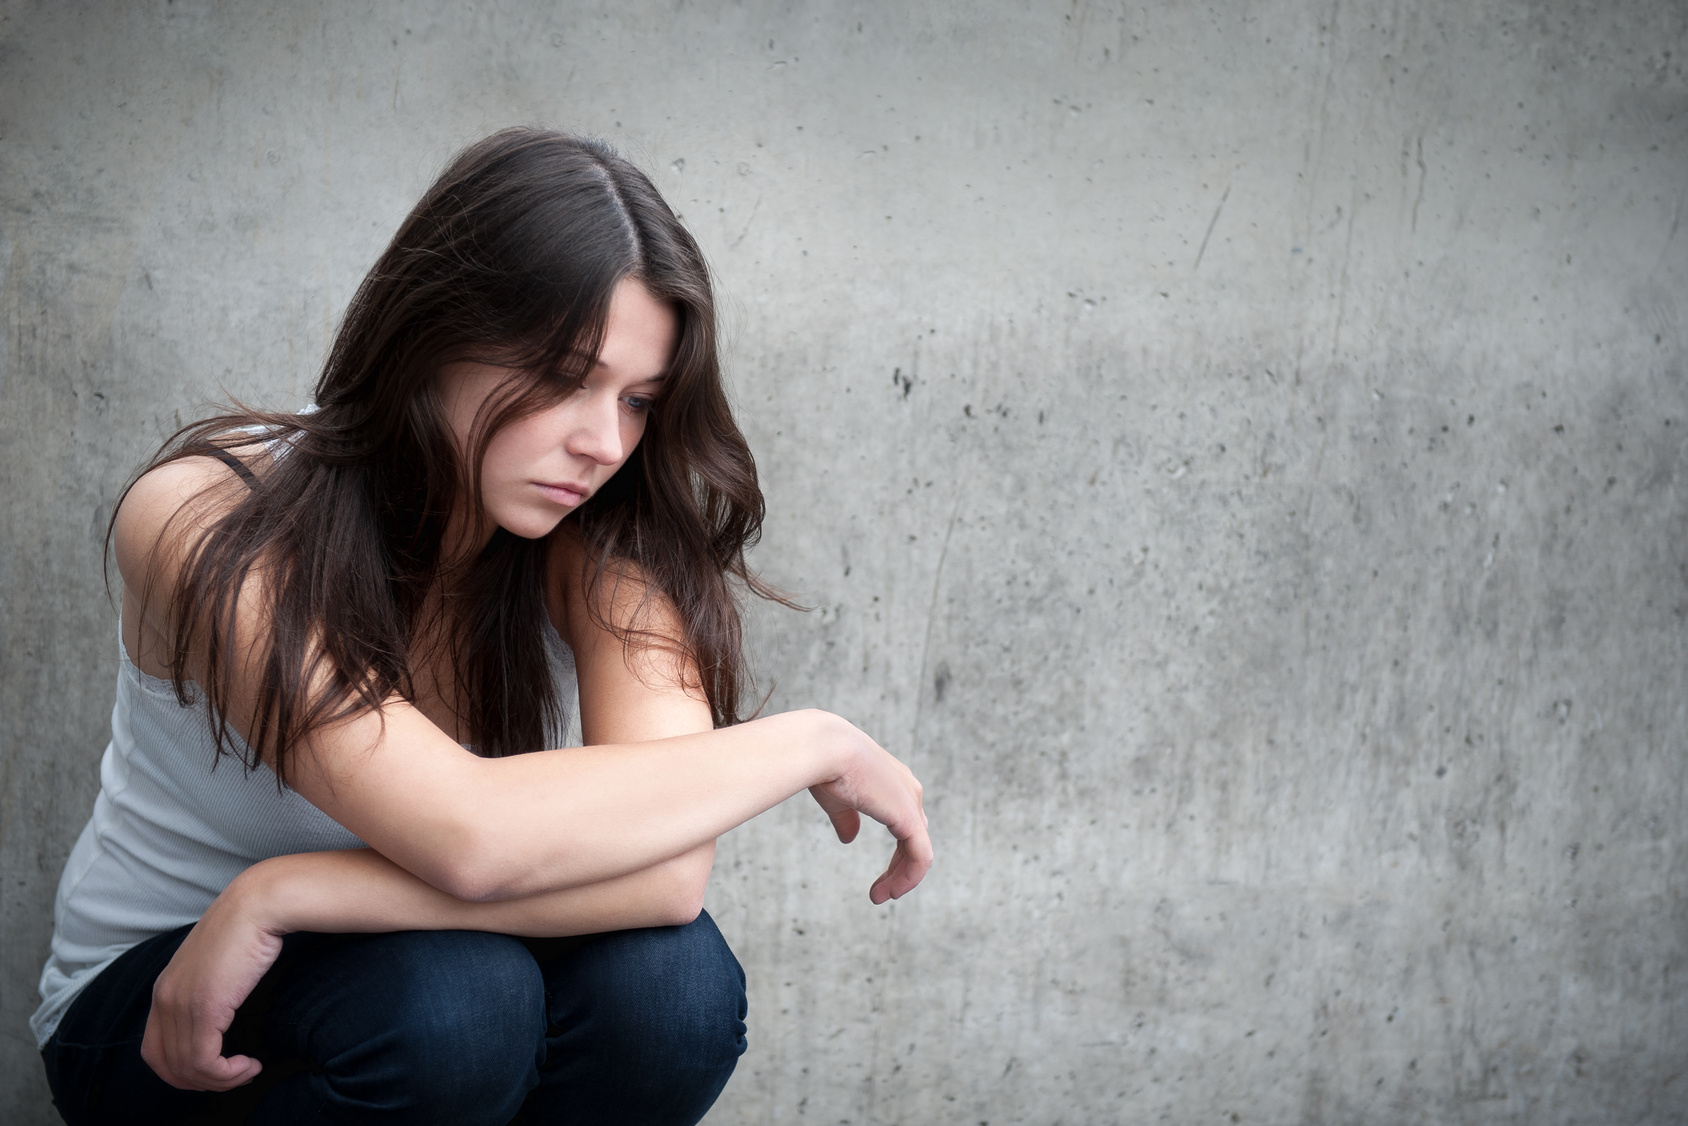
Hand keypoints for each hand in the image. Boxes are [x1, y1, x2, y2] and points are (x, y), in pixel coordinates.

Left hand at [141, 874, 284, 1090]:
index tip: (214, 1069)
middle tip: (233, 1077)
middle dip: (200, 1082)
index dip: (180, 1071)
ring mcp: (181, 1005)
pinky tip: (249, 1064)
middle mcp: (164, 999)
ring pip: (187, 1068)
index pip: (154, 1050)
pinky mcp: (205, 1008)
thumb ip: (206, 986)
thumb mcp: (216, 962)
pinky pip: (205, 1061)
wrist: (260, 903)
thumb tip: (220, 1011)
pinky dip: (227, 1074)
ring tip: (247, 1071)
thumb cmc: (247, 926)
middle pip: (166, 1066)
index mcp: (164, 989)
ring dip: (220, 1080)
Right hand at [806, 714, 932, 903]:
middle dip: (900, 869)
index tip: (879, 879)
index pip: (906, 824)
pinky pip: (920, 857)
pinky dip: (909, 877)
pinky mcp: (909, 818)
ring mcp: (912, 803)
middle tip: (879, 894)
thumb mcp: (837, 798)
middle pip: (915, 839)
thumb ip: (847, 818)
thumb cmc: (824, 766)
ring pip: (919, 852)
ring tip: (881, 896)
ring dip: (902, 879)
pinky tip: (891, 892)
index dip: (897, 855)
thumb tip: (849, 839)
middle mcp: (909, 790)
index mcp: (894, 782)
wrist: (824, 749)